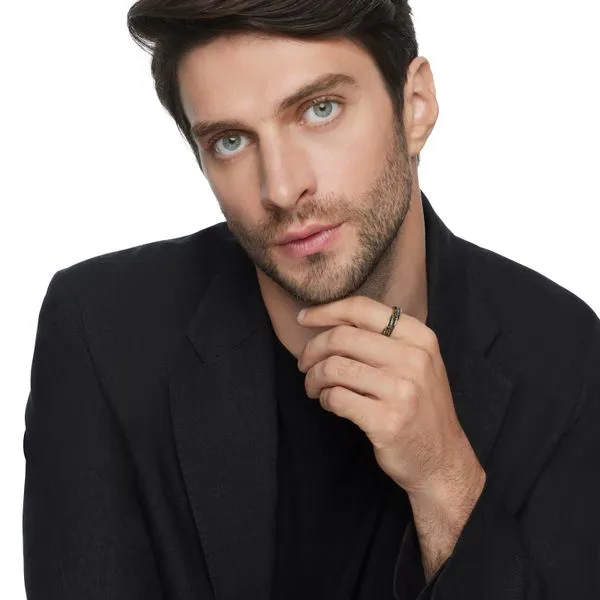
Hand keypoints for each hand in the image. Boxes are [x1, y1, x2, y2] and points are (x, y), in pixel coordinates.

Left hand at [297, 296, 482, 498]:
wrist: (442, 458)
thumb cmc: (420, 405)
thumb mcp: (418, 361)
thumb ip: (385, 337)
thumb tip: (332, 317)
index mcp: (419, 337)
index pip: (362, 309)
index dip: (325, 311)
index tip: (303, 319)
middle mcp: (414, 359)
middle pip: (342, 337)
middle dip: (312, 349)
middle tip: (304, 363)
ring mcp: (402, 391)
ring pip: (334, 367)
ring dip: (313, 377)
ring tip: (313, 387)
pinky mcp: (387, 421)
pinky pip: (337, 398)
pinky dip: (325, 399)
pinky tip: (329, 403)